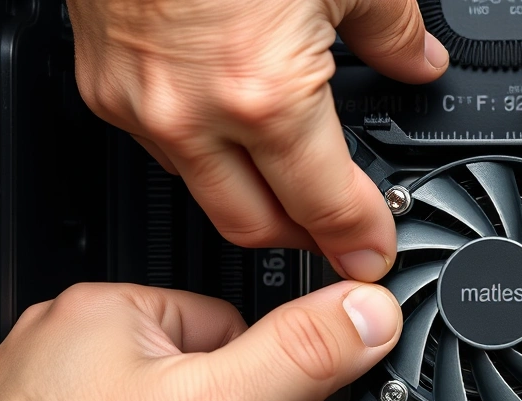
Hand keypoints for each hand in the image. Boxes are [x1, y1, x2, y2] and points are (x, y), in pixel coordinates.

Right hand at [66, 0, 449, 280]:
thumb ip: (392, 31)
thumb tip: (417, 60)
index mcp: (263, 93)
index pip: (324, 204)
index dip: (360, 236)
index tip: (373, 249)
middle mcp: (192, 113)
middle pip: (254, 225)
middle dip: (304, 238)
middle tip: (337, 232)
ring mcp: (138, 104)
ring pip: (203, 190)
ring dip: (251, 197)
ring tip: (290, 181)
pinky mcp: (104, 85)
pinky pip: (162, 146)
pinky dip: (204, 153)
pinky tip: (231, 130)